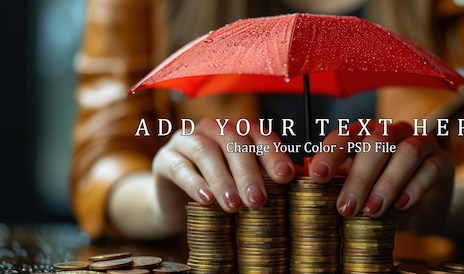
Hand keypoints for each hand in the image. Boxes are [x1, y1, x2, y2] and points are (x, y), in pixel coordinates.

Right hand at [152, 118, 295, 213]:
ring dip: (222, 179)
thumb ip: (265, 182)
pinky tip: (206, 200)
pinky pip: (179, 166)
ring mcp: (186, 140)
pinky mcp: (164, 158)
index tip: (285, 177)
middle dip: (248, 172)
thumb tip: (295, 190)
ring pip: (206, 151)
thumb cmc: (219, 192)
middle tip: (258, 201)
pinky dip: (195, 183)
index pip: (260, 136)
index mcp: (239, 132)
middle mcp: (214, 129)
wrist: (176, 203)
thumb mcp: (243, 185)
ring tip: (233, 205)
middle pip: (234, 142)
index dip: (274, 155)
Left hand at [308, 121, 453, 225]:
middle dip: (359, 177)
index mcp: (365, 135)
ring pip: (406, 152)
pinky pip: (429, 168)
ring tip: (372, 210)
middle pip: (376, 142)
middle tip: (346, 208)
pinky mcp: (442, 161)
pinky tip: (401, 205)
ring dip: (387, 183)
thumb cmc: (383, 200)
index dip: (330, 154)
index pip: (345, 136)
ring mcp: (421, 143)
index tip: (318, 176)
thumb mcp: (360, 196)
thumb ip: (343, 190)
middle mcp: (392, 133)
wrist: (423, 214)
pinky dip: (413, 188)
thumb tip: (318, 197)